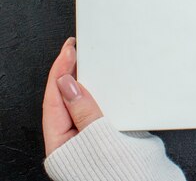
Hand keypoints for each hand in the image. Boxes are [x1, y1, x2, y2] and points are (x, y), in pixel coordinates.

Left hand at [42, 37, 102, 155]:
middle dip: (70, 73)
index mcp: (61, 145)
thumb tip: (67, 85)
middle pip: (65, 100)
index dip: (60, 72)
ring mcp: (90, 137)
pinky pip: (101, 108)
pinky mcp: (109, 134)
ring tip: (89, 61)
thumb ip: (84, 111)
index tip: (68, 51)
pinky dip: (103, 93)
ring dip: (87, 82)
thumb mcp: (99, 139)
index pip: (54, 100)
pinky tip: (107, 82)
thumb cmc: (121, 174)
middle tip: (76, 49)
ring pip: (84, 103)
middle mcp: (73, 141)